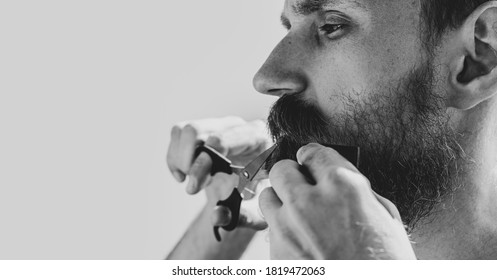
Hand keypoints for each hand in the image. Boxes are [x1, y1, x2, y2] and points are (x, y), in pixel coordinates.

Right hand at [167, 116, 271, 229]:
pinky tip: (184, 175)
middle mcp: (235, 126)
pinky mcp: (203, 128)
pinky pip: (178, 134)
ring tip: (191, 180)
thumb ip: (243, 216)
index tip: (193, 187)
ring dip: (179, 159)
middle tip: (193, 187)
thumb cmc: (262, 191)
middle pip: (195, 131)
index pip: (221, 141)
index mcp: (255, 138)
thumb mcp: (260, 208)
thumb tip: (217, 217)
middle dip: (186, 162)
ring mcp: (218, 124)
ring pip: (184, 131)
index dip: (202, 163)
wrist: (259, 178)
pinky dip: (174, 158)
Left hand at [259, 143, 415, 258]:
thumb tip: (338, 178)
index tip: (312, 161)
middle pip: (281, 169)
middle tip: (303, 184)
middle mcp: (308, 203)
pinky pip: (271, 229)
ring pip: (267, 196)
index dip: (313, 156)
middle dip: (292, 174)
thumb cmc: (387, 263)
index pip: (312, 152)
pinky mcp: (276, 254)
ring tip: (298, 213)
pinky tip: (302, 241)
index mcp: (342, 186)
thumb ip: (357, 190)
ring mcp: (287, 229)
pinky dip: (283, 230)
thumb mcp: (386, 217)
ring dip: (281, 200)